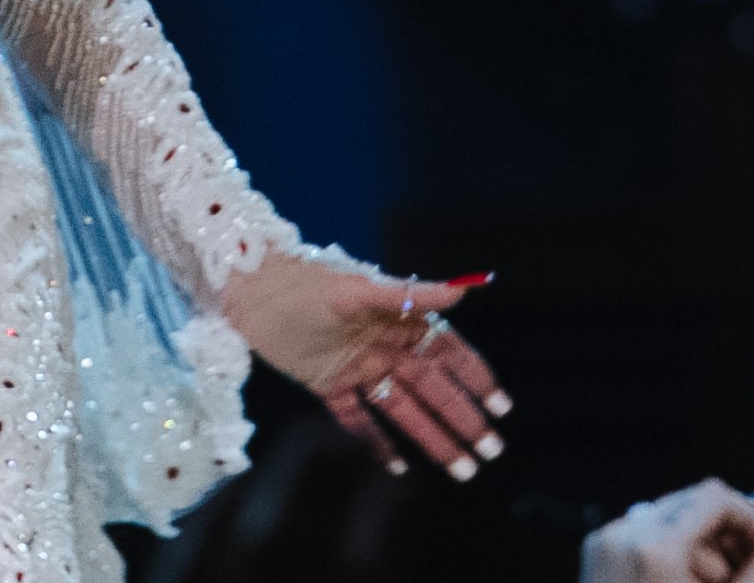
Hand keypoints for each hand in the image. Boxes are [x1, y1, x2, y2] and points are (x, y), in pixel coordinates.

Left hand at [218, 258, 508, 477]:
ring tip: (460, 470)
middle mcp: (384, 346)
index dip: (476, 378)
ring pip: (403, 410)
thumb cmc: (306, 282)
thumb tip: (463, 291)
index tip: (503, 406)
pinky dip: (376, 441)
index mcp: (399, 319)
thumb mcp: (358, 290)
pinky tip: (397, 467)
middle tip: (491, 452)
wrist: (250, 290)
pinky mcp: (328, 384)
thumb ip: (411, 294)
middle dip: (463, 420)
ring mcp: (358, 368)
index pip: (448, 354)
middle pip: (432, 390)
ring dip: (431, 439)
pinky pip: (358, 419)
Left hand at [581, 481, 753, 582]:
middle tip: (746, 576)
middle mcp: (624, 535)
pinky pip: (646, 537)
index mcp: (654, 547)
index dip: (750, 521)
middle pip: (693, 506)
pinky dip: (673, 558)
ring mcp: (606, 543)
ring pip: (671, 522)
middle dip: (726, 540)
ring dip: (702, 554)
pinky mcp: (598, 555)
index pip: (715, 498)